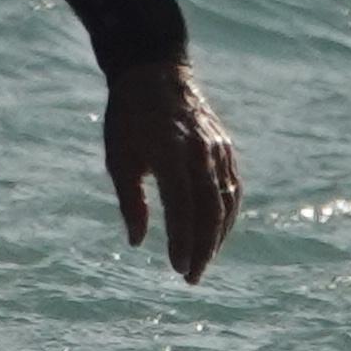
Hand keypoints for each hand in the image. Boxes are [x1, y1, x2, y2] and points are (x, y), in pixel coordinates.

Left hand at [106, 58, 238, 283]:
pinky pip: (232, 187)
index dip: (183, 240)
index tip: (178, 268)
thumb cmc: (128, 118)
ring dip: (217, 236)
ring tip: (202, 263)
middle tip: (191, 277)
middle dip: (204, 247)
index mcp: (170, 151)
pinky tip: (217, 234)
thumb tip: (137, 241)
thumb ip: (130, 200)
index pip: (182, 205)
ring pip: (226, 200)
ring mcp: (217, 148)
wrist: (156, 73)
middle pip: (210, 208)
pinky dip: (227, 214)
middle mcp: (200, 150)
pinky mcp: (225, 147)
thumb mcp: (118, 157)